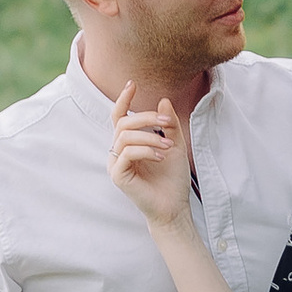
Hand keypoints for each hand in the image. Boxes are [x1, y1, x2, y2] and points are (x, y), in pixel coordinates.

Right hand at [108, 83, 193, 229]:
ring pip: (124, 137)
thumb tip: (163, 100)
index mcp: (129, 144)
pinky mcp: (118, 176)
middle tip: (167, 123)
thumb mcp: (175, 145)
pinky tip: (161, 156)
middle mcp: (118, 152)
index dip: (123, 100)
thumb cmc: (172, 180)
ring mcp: (116, 164)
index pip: (120, 118)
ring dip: (149, 136)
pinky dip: (146, 150)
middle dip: (146, 118)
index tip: (132, 84)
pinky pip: (126, 154)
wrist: (174, 207)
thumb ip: (169, 125)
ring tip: (167, 145)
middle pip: (123, 123)